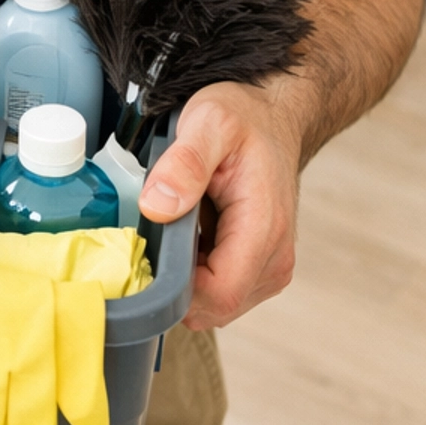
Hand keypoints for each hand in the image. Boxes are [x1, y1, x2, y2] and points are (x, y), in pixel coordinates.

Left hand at [137, 81, 300, 330]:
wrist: (271, 117)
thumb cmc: (244, 118)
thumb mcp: (208, 123)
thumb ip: (184, 165)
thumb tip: (158, 206)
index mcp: (264, 228)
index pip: (220, 295)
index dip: (177, 289)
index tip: (151, 255)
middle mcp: (275, 258)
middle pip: (215, 308)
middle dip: (177, 284)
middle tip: (159, 234)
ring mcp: (270, 267)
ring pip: (215, 306)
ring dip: (186, 278)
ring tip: (179, 229)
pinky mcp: (260, 268)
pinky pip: (219, 292)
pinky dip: (196, 273)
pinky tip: (191, 237)